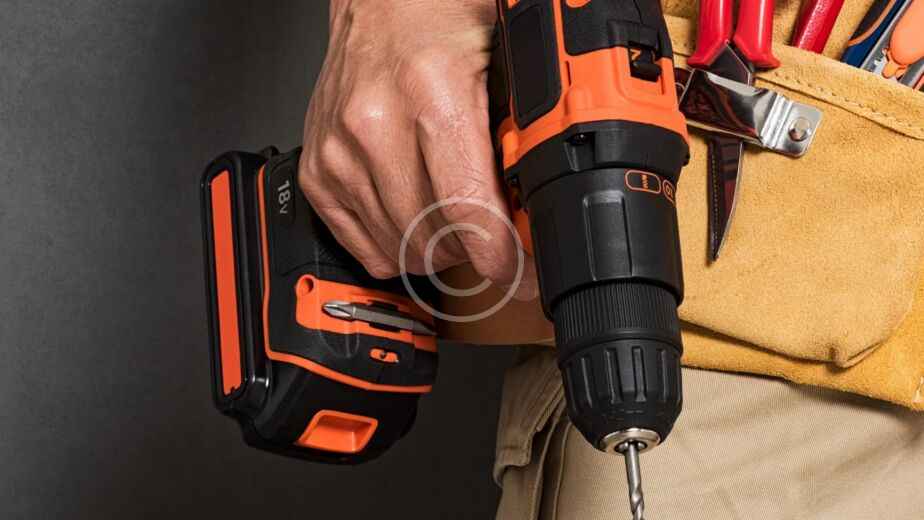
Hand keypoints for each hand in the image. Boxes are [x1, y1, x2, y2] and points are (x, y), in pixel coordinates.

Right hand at [300, 0, 535, 297]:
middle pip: (431, 239)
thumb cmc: (439, 18)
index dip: (500, 256)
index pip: (464, 208)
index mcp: (429, 91)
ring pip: (398, 249)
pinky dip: (395, 248)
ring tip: (455, 222)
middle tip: (492, 236)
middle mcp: (373, 123)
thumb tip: (540, 201)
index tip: (519, 270)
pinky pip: (361, 247)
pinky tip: (416, 219)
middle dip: (472, 251)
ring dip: (436, 250)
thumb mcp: (504, 60)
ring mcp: (338, 152)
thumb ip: (523, 130)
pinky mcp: (317, 172)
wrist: (380, 1)